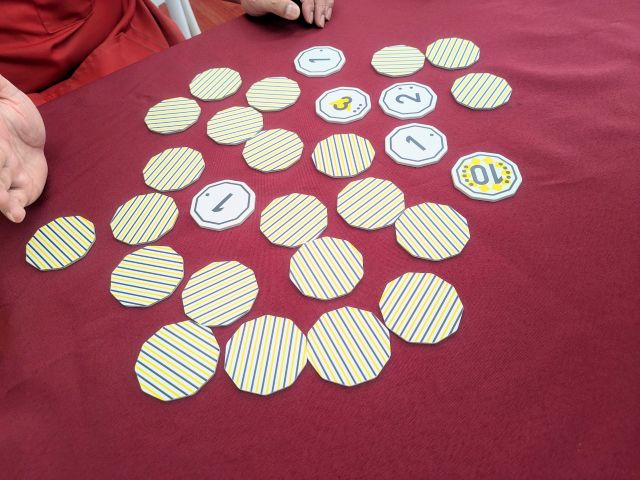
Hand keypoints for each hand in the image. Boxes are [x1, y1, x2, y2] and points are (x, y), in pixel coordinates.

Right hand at [0, 75, 46, 222]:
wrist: (34, 136)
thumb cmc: (14, 113)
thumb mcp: (5, 94)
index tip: (1, 148)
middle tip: (0, 191)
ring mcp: (7, 176)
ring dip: (0, 199)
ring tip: (9, 209)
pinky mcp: (23, 190)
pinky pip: (15, 200)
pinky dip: (13, 208)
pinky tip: (17, 215)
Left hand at [239, 0, 333, 27]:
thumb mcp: (260, 2)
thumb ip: (277, 5)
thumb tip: (295, 12)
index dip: (312, 5)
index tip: (309, 20)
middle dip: (321, 6)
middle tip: (319, 23)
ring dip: (326, 5)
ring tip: (323, 20)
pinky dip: (325, 4)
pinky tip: (324, 13)